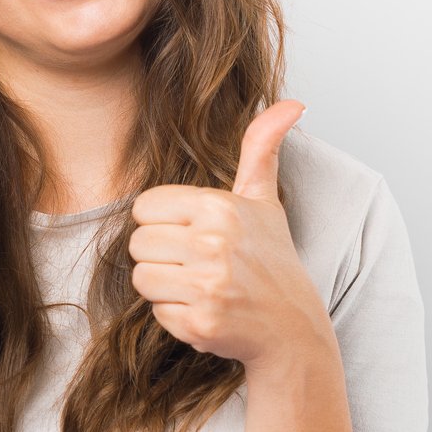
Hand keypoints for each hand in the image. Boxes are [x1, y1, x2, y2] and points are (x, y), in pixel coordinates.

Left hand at [126, 100, 330, 369]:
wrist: (293, 327)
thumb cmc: (271, 260)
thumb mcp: (264, 200)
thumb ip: (261, 148)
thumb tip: (292, 104)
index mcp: (220, 207)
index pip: (144, 207)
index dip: (162, 223)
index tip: (192, 234)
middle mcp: (214, 244)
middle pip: (138, 244)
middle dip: (161, 257)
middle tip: (197, 264)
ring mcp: (208, 286)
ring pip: (142, 278)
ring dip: (165, 287)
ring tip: (200, 286)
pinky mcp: (201, 323)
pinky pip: (156, 312)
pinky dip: (176, 316)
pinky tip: (206, 310)